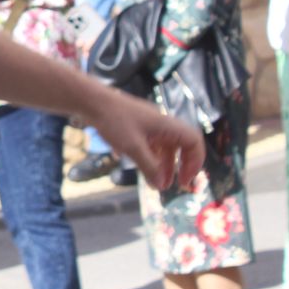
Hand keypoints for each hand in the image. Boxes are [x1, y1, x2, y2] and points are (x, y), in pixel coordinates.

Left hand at [84, 86, 204, 189]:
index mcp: (168, 125)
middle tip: (176, 185)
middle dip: (180, 167)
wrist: (92, 102)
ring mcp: (150, 126)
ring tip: (158, 184)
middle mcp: (163, 125)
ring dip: (164, 166)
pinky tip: (144, 171)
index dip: (195, 162)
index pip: (194, 142)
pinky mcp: (138, 128)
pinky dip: (151, 159)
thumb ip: (149, 167)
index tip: (185, 179)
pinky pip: (152, 145)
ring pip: (165, 148)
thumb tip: (161, 187)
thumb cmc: (114, 120)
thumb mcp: (133, 147)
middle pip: (181, 147)